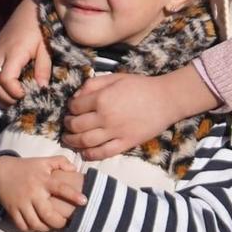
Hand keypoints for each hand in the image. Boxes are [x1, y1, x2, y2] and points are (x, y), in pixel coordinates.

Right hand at [0, 0, 51, 104]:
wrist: (31, 9)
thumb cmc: (41, 28)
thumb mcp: (46, 48)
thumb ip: (43, 68)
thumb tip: (41, 89)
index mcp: (13, 51)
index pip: (5, 79)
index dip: (13, 92)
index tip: (26, 97)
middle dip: (3, 98)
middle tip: (18, 105)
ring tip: (11, 102)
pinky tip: (3, 92)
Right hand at [0, 155, 85, 231]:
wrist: (0, 171)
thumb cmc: (27, 167)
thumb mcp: (44, 161)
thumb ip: (61, 162)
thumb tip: (75, 170)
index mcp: (43, 180)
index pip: (60, 187)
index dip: (73, 195)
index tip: (84, 201)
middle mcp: (33, 192)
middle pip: (47, 214)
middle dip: (59, 222)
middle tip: (64, 223)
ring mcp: (22, 203)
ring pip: (35, 223)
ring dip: (45, 228)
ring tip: (51, 226)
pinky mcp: (12, 210)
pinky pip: (23, 226)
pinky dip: (31, 229)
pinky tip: (37, 225)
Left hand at [62, 70, 212, 161]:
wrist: (165, 99)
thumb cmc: (140, 85)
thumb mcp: (114, 77)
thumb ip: (93, 84)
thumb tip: (76, 96)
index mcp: (101, 99)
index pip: (75, 107)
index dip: (70, 108)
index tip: (71, 108)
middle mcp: (105, 117)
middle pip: (77, 126)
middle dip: (68, 126)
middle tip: (67, 125)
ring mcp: (115, 132)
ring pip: (86, 142)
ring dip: (73, 142)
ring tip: (69, 139)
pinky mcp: (125, 144)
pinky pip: (103, 153)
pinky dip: (90, 155)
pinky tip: (84, 152)